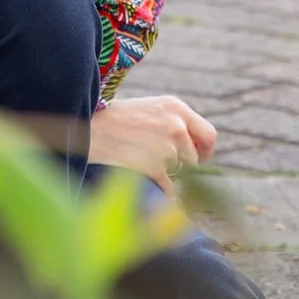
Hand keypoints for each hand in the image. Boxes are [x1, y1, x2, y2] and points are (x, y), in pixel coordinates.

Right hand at [88, 94, 216, 197]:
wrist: (89, 128)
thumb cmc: (114, 118)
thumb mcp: (148, 108)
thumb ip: (172, 122)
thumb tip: (191, 147)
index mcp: (176, 107)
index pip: (209, 134)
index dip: (205, 150)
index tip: (197, 158)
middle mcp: (177, 125)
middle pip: (196, 158)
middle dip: (186, 166)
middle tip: (170, 169)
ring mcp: (168, 148)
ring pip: (181, 174)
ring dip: (168, 176)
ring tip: (144, 167)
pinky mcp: (156, 168)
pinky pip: (169, 189)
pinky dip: (160, 191)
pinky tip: (145, 182)